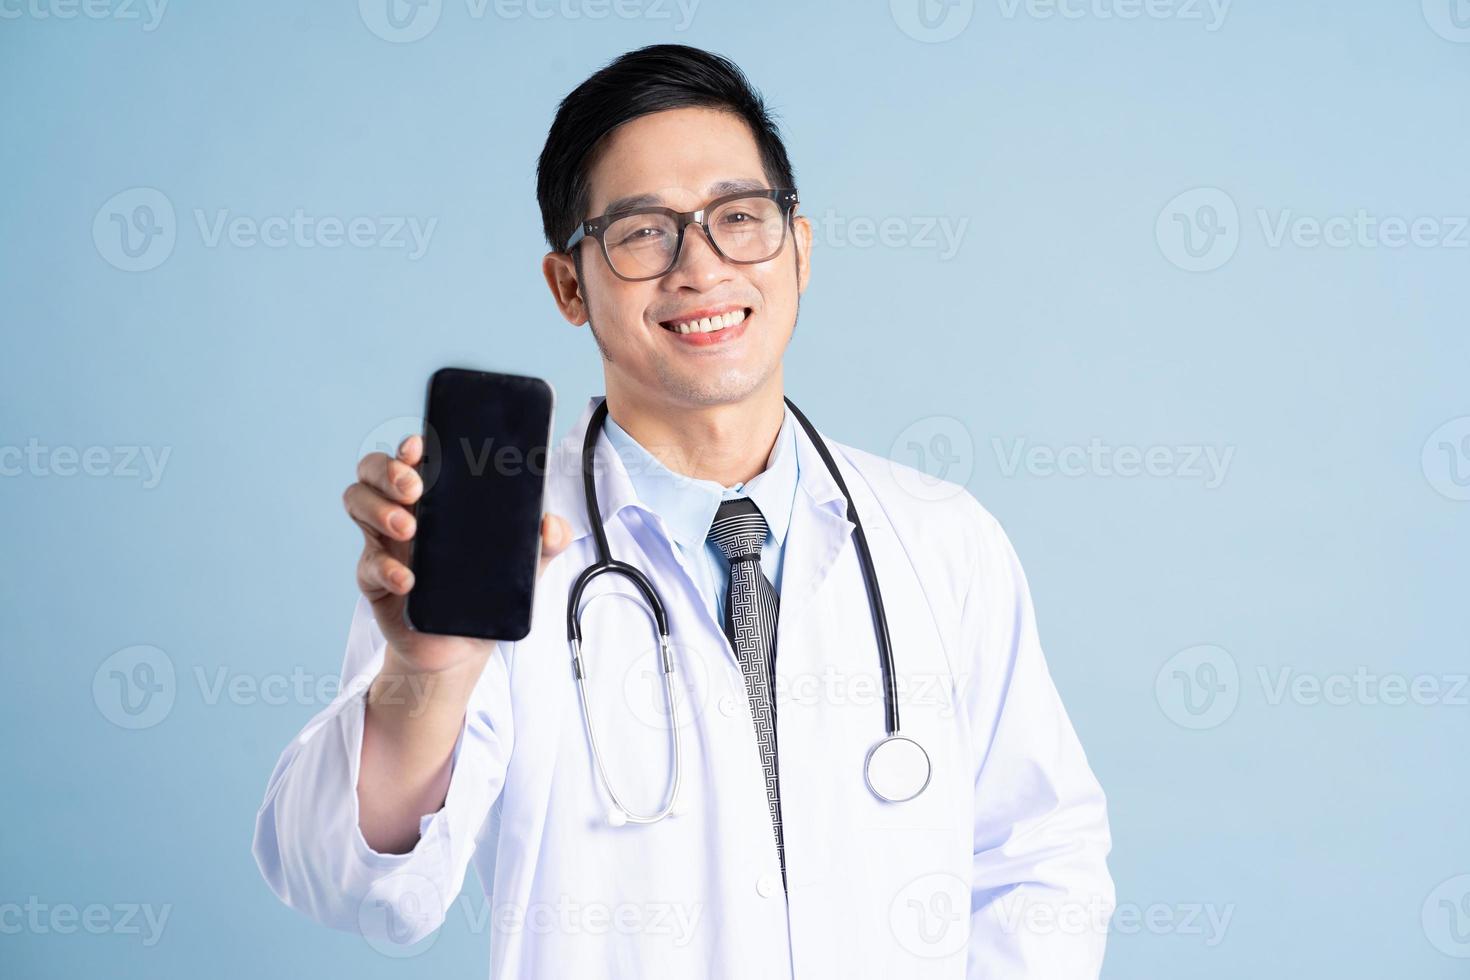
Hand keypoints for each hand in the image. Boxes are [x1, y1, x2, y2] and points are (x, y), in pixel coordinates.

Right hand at [344, 433, 571, 673]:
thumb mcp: (524, 567)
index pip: (415, 457)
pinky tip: (407, 580)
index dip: (411, 445)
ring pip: (358, 500)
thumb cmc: (484, 594)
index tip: (421, 446)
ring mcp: (385, 542)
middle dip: (389, 470)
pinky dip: (385, 568)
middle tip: (415, 489)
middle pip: (375, 470)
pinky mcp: (375, 578)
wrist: (459, 649)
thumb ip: (545, 544)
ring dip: (380, 509)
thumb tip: (552, 525)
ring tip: (409, 529)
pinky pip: (367, 563)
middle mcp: (406, 510)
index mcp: (438, 498)